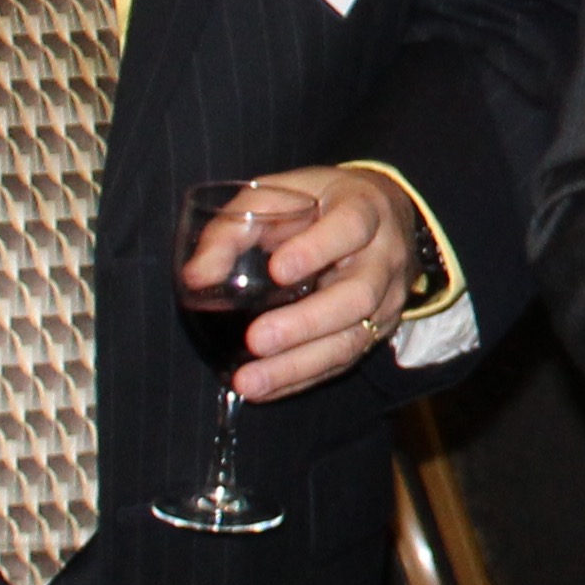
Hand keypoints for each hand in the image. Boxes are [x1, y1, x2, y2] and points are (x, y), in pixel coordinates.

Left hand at [187, 168, 407, 399]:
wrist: (385, 219)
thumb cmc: (320, 204)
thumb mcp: (279, 195)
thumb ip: (235, 228)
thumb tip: (197, 277)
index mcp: (364, 210)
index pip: (350, 228)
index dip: (317, 250)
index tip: (278, 270)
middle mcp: (384, 258)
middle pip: (357, 296)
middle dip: (306, 323)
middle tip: (257, 339)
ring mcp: (387, 301)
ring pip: (351, 340)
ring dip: (298, 365)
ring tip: (249, 381)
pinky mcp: (377, 332)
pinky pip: (342, 363)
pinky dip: (300, 380)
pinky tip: (263, 390)